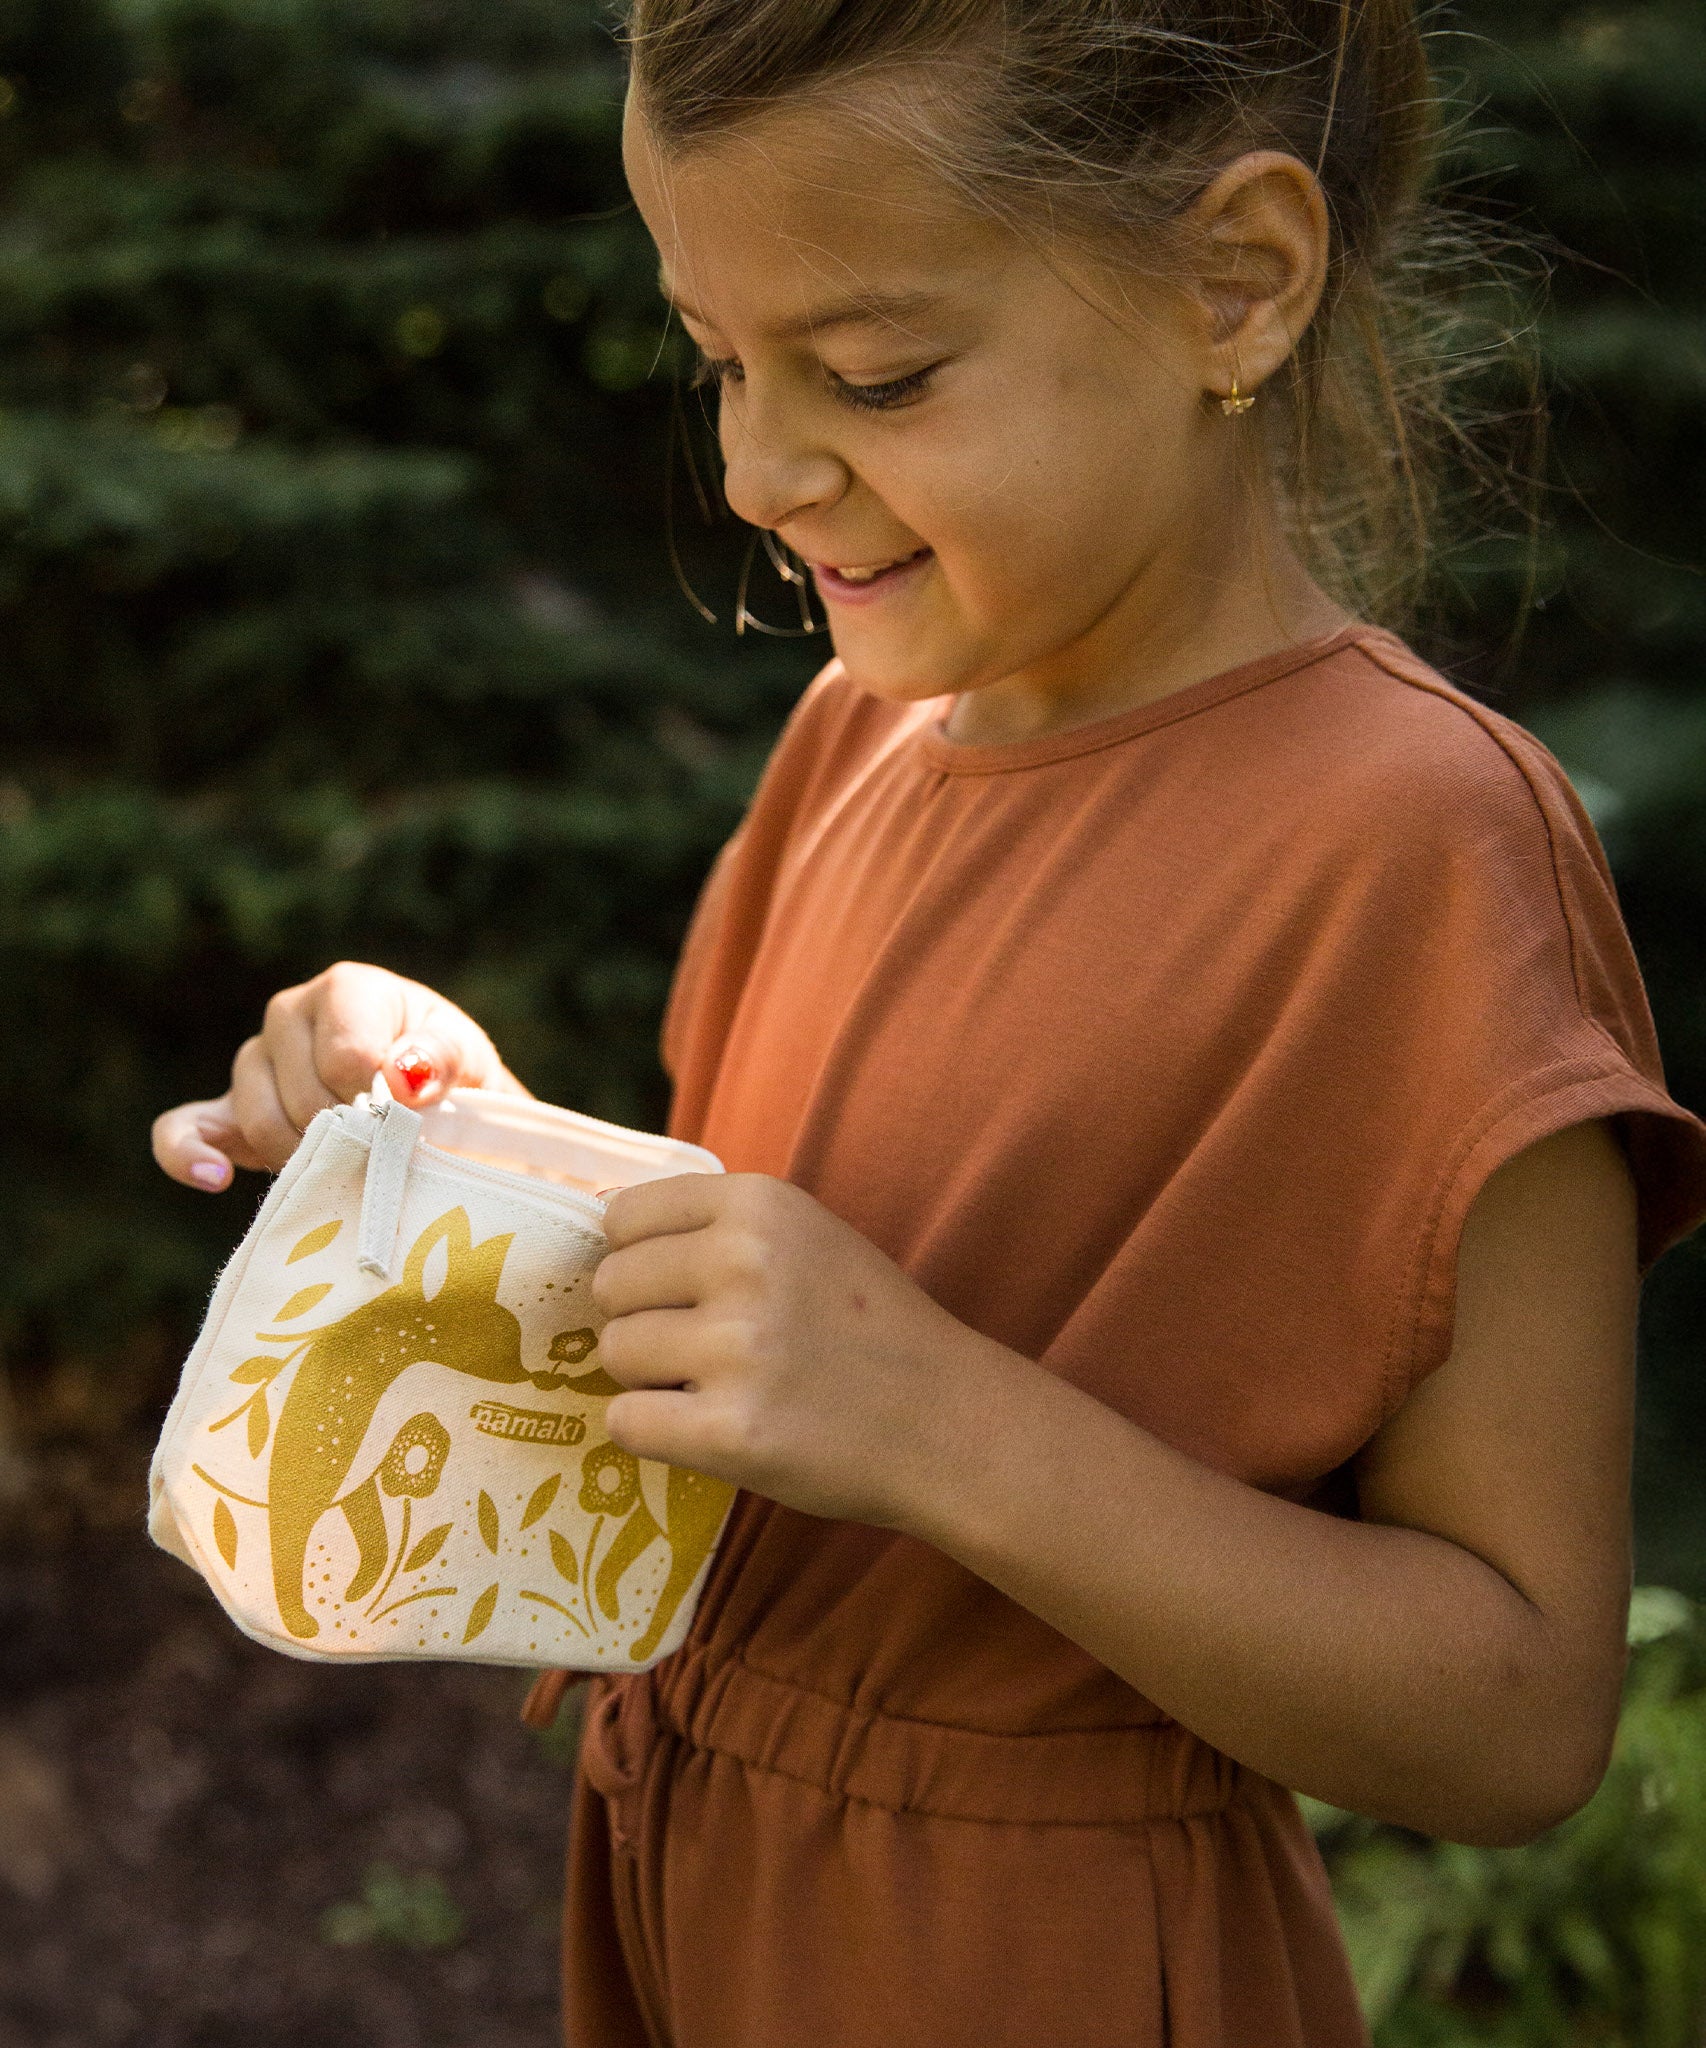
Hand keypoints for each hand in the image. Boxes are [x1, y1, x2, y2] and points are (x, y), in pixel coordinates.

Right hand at [151, 961, 527, 1189]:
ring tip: (350, 1172)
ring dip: (305, 1158)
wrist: (437, 1106)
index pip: (346, 1056)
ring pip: (258, 1118)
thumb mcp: (465, 1058)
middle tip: (386, 1157)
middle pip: (302, 1093)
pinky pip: (183, 1130)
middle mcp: (289, 1016)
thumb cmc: (451, 1074)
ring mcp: (254, 1063)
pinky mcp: (227, 1111)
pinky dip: (189, 1156)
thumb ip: (441, 1058)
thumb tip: (401, 1076)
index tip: (411, 1124)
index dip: (379, 1104)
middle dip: (348, 1137)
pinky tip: (216, 1178)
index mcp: (347, 990)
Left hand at [592, 1174, 988, 1528]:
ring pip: (613, 1354)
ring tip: (716, 1388)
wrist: (947, 1422)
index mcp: (760, 1204)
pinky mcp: (732, 1431)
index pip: (624, 1217)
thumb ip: (718, 1226)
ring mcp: (738, 1348)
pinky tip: (705, 1429)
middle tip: (704, 1348)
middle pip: (610, 1286)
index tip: (680, 1291)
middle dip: (643, 1320)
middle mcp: (745, 1263)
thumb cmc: (868, 1329)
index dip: (641, 1260)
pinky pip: (626, 1422)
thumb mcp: (806, 1238)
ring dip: (650, 1378)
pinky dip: (653, 1432)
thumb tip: (600, 1215)